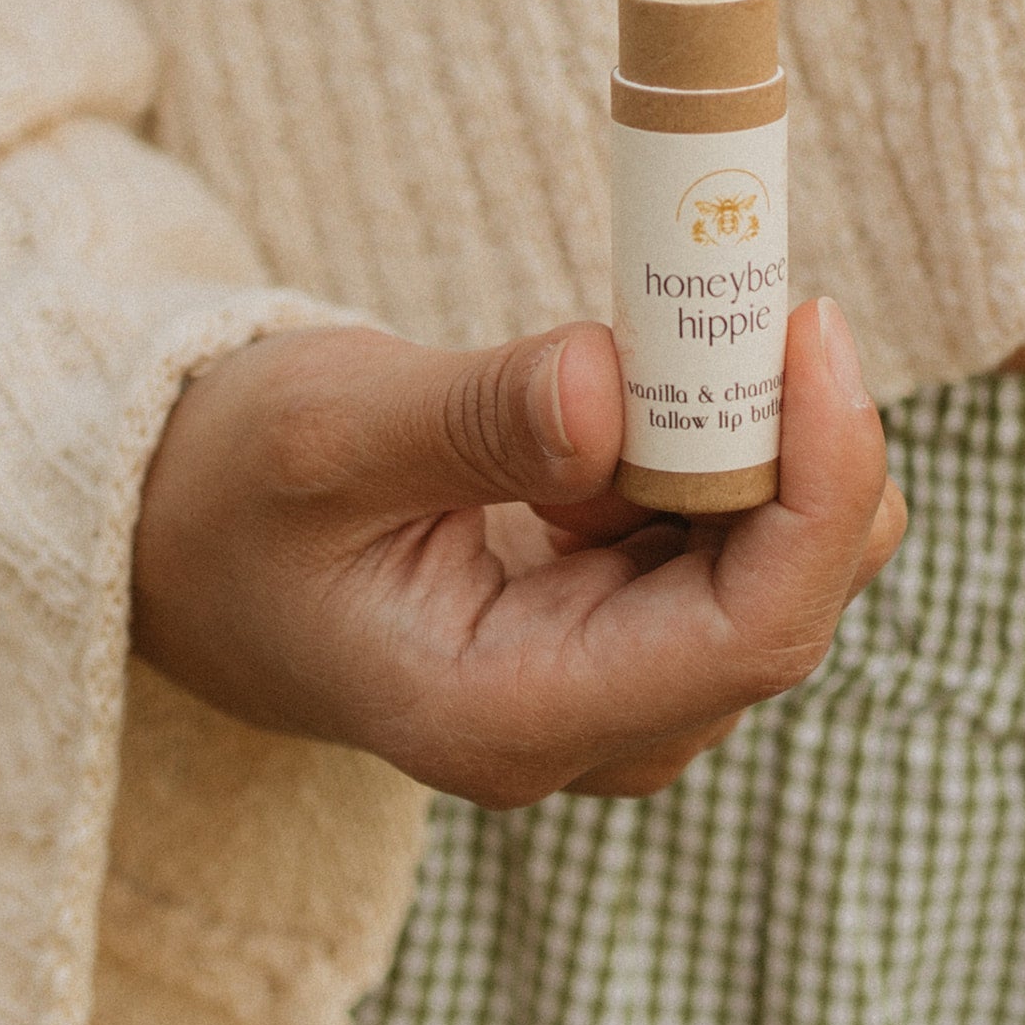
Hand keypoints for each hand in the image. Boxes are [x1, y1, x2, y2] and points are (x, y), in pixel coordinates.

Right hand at [130, 299, 903, 805]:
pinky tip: (642, 392)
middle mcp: (587, 730)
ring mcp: (616, 690)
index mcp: (507, 715)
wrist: (202, 548)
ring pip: (776, 567)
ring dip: (760, 438)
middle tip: (748, 294)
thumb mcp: (325, 438)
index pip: (749, 635)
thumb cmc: (237, 498)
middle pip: (786, 598)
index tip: (810, 328)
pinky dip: (720, 448)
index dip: (822, 484)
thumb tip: (611, 386)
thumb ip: (472, 422)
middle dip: (799, 440)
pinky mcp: (625, 633)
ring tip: (668, 336)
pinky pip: (729, 542)